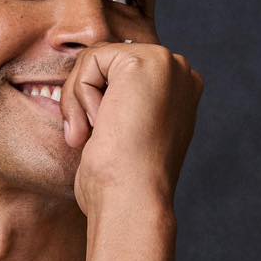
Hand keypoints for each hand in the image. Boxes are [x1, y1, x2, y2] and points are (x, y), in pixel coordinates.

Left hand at [60, 39, 204, 217]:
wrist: (132, 201)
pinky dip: (80, 95)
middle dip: (86, 99)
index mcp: (180, 93)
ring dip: (79, 101)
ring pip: (96, 59)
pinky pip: (90, 60)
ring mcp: (167, 64)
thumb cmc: (120, 186)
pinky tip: (99, 124)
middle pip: (107, 62)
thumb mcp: (124, 137)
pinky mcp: (145, 61)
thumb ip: (118, 105)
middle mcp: (180, 74)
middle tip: (89, 139)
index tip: (102, 141)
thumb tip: (94, 94)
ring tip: (93, 135)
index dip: (98, 104)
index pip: (120, 75)